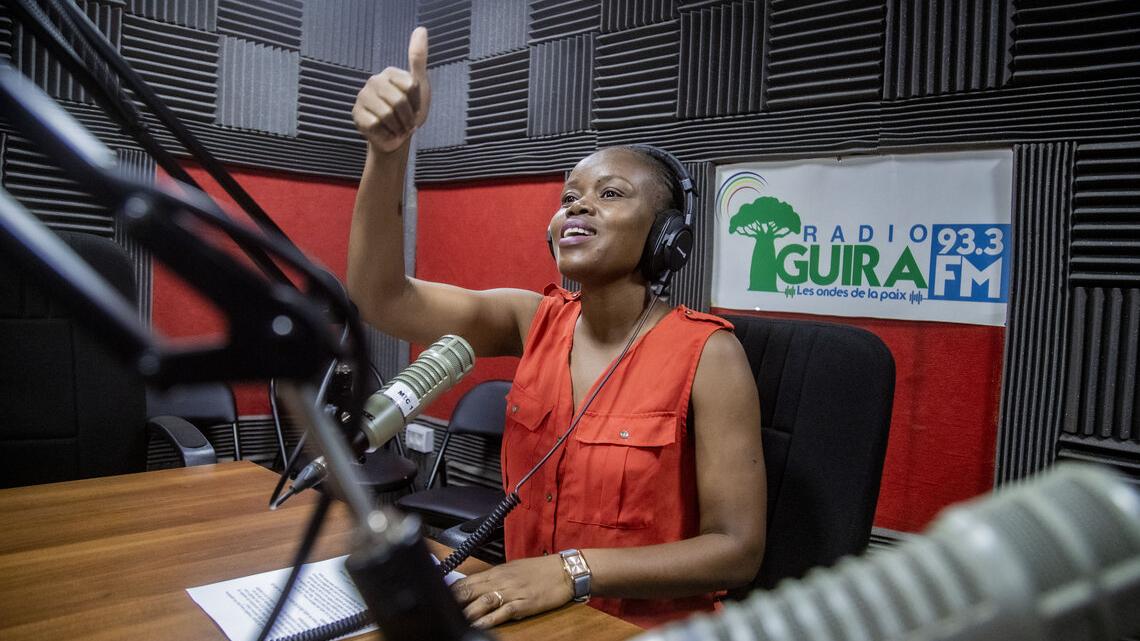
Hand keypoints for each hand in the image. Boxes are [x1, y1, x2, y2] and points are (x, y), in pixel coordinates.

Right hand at [352, 26, 430, 153]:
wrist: (398, 138)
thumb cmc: (410, 113)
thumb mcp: (420, 86)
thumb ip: (418, 59)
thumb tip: (421, 29)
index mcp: (389, 73)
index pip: (410, 86)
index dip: (416, 102)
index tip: (413, 106)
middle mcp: (373, 81)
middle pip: (399, 100)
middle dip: (407, 117)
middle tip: (406, 121)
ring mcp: (362, 97)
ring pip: (386, 113)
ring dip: (398, 126)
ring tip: (396, 126)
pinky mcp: (356, 114)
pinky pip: (375, 124)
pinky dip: (386, 133)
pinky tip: (385, 131)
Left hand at [451, 555, 573, 628]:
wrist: (565, 571)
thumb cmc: (540, 571)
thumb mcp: (513, 570)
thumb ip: (494, 579)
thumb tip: (476, 588)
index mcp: (497, 572)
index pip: (467, 581)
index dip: (451, 591)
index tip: (437, 598)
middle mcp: (501, 580)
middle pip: (470, 591)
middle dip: (454, 602)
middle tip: (439, 611)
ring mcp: (512, 592)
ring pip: (483, 602)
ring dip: (467, 613)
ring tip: (454, 621)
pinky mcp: (523, 604)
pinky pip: (502, 613)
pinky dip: (488, 620)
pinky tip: (478, 626)